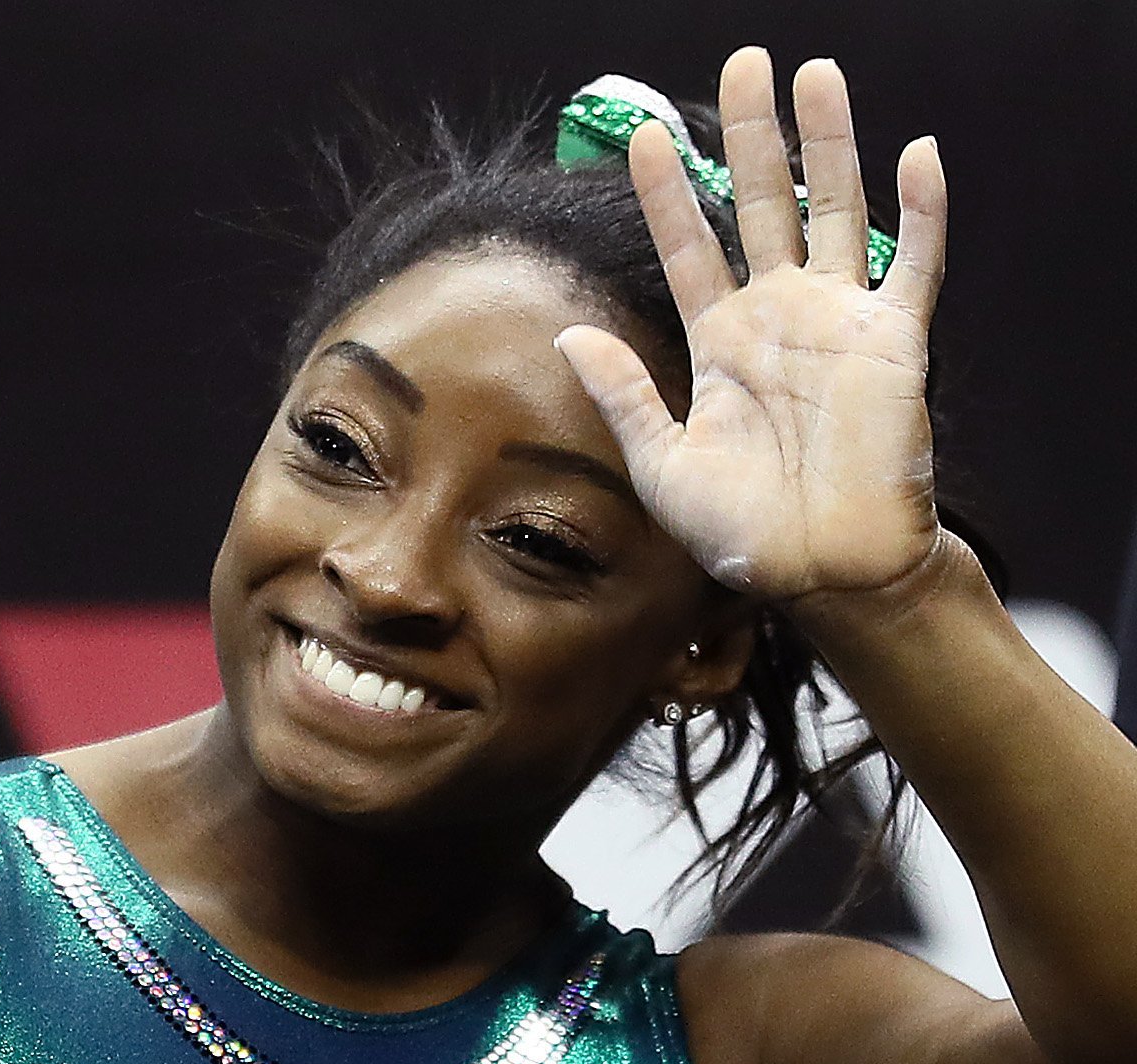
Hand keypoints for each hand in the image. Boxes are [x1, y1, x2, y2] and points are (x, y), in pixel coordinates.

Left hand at [555, 48, 945, 604]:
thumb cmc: (743, 535)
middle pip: (764, 203)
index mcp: (722, 344)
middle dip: (752, 134)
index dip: (668, 193)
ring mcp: (840, 322)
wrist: (822, 573)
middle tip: (742, 62)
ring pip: (835, 208)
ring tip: (813, 74)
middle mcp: (780, 317)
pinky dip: (923, 211)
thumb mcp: (664, 468)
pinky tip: (918, 154)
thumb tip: (568, 338)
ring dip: (830, 142)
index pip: (690, 247)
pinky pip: (915, 264)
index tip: (640, 137)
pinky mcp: (895, 342)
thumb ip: (625, 398)